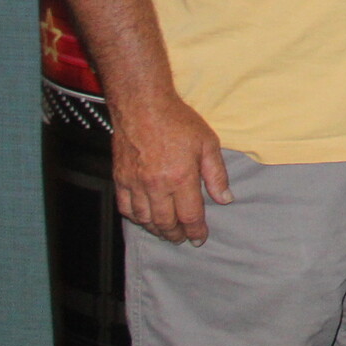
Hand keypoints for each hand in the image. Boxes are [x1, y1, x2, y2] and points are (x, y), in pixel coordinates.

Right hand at [111, 92, 229, 244]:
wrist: (143, 106)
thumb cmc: (177, 121)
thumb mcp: (208, 143)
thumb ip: (216, 174)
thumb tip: (225, 199)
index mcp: (181, 178)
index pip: (190, 216)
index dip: (196, 231)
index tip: (199, 238)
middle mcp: (156, 185)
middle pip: (165, 222)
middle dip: (176, 234)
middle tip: (182, 238)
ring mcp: (135, 183)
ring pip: (144, 219)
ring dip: (156, 229)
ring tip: (166, 231)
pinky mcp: (120, 179)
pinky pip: (125, 207)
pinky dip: (135, 218)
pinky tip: (143, 218)